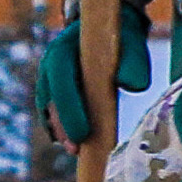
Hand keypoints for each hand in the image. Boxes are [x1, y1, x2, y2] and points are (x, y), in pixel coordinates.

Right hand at [32, 17, 149, 148]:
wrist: (109, 30)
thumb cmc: (121, 39)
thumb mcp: (132, 45)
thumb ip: (134, 63)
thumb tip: (132, 85)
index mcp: (64, 49)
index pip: (60, 77)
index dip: (68, 107)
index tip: (82, 133)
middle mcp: (50, 63)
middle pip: (50, 97)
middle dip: (62, 124)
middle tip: (76, 149)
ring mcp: (48, 78)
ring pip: (48, 107)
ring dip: (59, 130)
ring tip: (76, 151)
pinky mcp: (52, 90)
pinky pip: (51, 111)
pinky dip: (59, 128)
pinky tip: (71, 144)